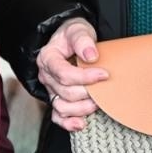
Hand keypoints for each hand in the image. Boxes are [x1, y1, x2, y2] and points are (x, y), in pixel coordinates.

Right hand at [36, 16, 105, 131]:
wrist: (71, 41)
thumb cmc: (73, 36)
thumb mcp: (77, 29)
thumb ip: (82, 40)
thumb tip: (91, 56)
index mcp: (48, 58)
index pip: (63, 74)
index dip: (85, 77)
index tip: (104, 74)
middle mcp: (46, 76)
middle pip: (65, 92)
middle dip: (87, 92)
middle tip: (105, 87)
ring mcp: (51, 90)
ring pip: (62, 107)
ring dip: (82, 108)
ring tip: (98, 102)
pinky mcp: (57, 99)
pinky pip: (58, 117)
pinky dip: (69, 123)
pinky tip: (82, 123)